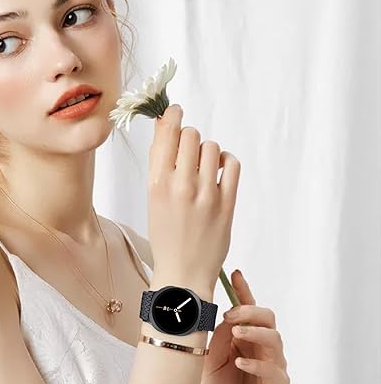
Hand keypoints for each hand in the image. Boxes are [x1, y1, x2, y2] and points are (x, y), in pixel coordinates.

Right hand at [148, 104, 240, 292]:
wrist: (183, 272)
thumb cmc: (165, 236)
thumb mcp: (152, 199)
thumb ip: (159, 164)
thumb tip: (164, 127)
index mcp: (156, 183)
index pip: (166, 134)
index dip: (171, 116)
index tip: (175, 111)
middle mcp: (180, 185)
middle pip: (190, 134)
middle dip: (188, 138)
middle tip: (188, 153)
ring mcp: (206, 194)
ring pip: (211, 146)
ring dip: (206, 151)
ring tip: (203, 168)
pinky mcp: (226, 203)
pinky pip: (231, 163)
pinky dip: (225, 161)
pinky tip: (218, 172)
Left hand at [198, 270, 289, 383]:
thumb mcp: (208, 360)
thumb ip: (219, 338)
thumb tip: (227, 316)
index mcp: (243, 337)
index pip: (247, 309)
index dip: (243, 290)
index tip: (235, 273)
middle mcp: (259, 347)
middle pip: (267, 318)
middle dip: (250, 311)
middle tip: (232, 314)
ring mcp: (272, 365)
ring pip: (275, 339)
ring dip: (255, 332)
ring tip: (237, 333)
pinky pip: (274, 370)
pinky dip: (257, 364)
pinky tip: (240, 364)